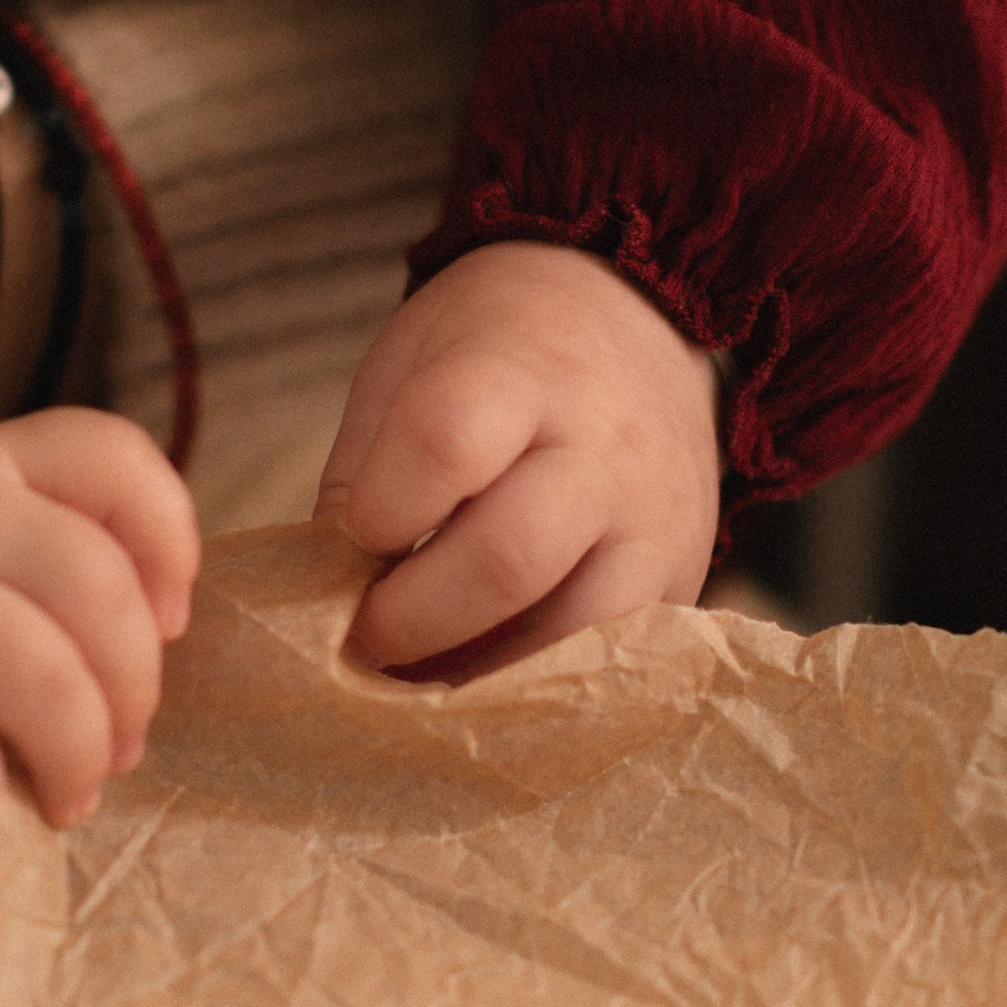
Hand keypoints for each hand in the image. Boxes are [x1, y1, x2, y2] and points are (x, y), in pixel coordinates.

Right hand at [0, 408, 198, 832]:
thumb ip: (9, 548)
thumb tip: (141, 646)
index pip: (109, 457)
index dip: (169, 540)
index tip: (171, 617)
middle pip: (101, 589)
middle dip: (136, 685)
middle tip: (119, 743)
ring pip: (50, 681)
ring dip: (79, 755)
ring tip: (66, 792)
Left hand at [315, 242, 720, 678]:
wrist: (635, 321)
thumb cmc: (495, 350)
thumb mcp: (410, 366)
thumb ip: (364, 476)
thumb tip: (322, 604)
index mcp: (520, 369)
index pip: (449, 438)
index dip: (385, 506)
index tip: (357, 535)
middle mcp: (603, 447)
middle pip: (509, 557)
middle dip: (415, 617)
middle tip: (367, 632)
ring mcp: (654, 521)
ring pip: (571, 635)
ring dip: (478, 672)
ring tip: (422, 670)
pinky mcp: (684, 579)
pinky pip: (611, 662)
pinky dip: (536, 685)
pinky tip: (486, 671)